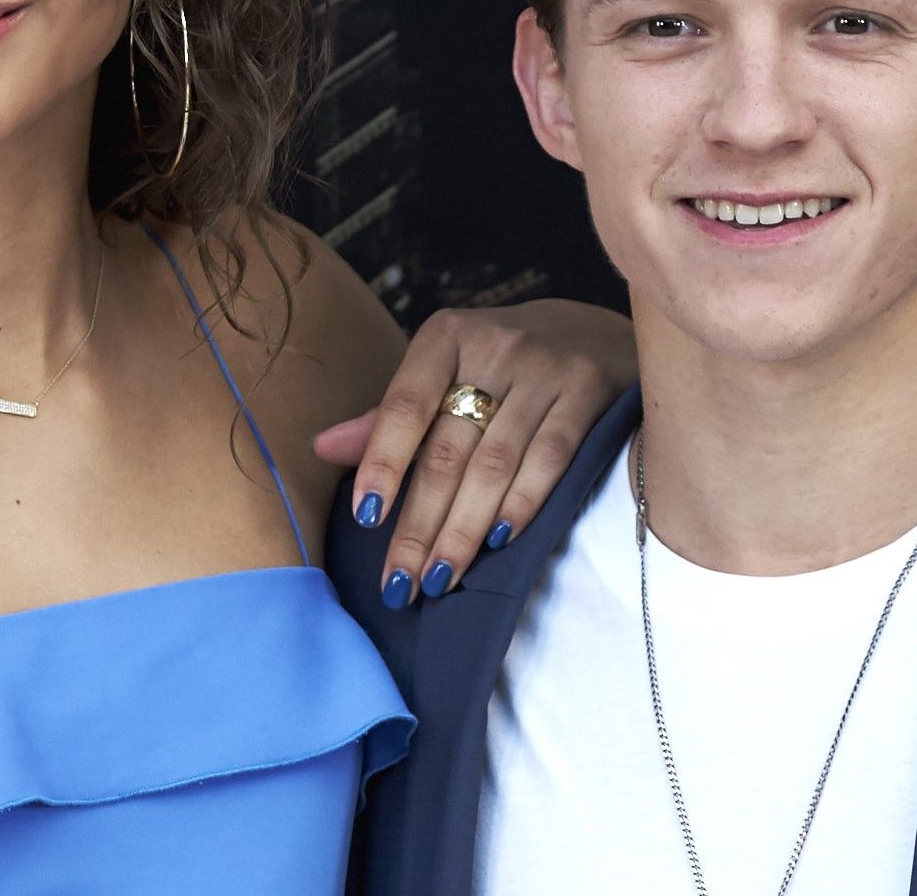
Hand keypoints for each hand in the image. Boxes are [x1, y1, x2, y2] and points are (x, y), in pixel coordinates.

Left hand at [312, 299, 635, 606]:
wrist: (594, 333)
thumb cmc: (501, 366)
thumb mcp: (446, 372)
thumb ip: (392, 416)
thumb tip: (322, 448)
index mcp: (446, 336)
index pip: (405, 406)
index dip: (382, 463)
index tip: (365, 517)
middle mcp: (495, 344)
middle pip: (447, 449)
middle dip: (419, 523)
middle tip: (399, 583)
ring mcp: (545, 366)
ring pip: (494, 464)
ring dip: (463, 529)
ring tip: (439, 578)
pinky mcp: (589, 390)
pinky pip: (550, 459)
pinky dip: (521, 504)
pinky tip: (498, 542)